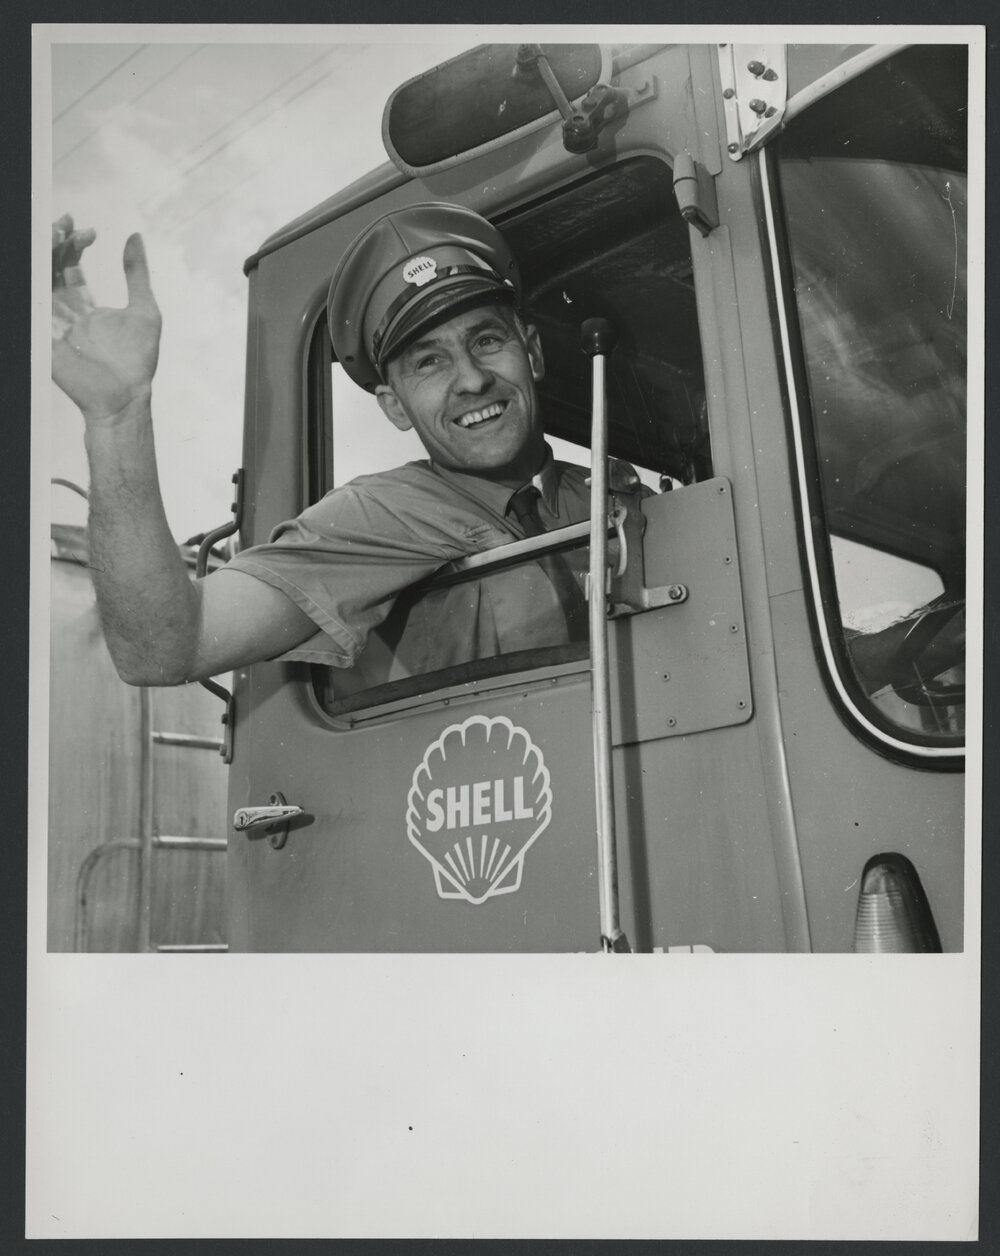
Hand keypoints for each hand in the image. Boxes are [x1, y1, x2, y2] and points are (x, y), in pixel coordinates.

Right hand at [51, 214, 161, 421]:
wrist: (125, 396)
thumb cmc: (138, 361)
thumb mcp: (144, 309)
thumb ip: (136, 274)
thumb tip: (135, 237)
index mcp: (85, 309)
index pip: (70, 268)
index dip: (75, 246)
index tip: (88, 232)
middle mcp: (66, 314)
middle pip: (50, 270)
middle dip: (55, 243)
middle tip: (66, 223)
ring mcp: (52, 324)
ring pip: (39, 280)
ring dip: (44, 254)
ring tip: (55, 231)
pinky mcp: (43, 336)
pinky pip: (34, 303)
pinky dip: (36, 280)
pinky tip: (42, 261)